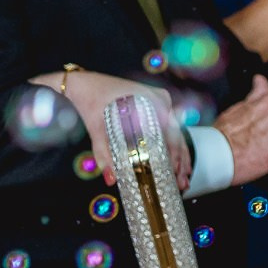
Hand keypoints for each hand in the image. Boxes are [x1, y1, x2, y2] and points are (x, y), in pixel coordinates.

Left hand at [31, 70, 191, 190]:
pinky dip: (172, 145)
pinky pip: (169, 128)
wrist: (85, 83)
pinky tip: (176, 162)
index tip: (174, 174)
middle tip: (181, 183)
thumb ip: (104, 153)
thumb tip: (111, 178)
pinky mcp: (156, 106)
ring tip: (182, 178)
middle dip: (180, 161)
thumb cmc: (92, 100)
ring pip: (175, 133)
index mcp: (152, 102)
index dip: (174, 156)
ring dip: (179, 156)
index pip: (169, 134)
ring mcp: (161, 102)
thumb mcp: (97, 128)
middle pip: (176, 135)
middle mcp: (161, 100)